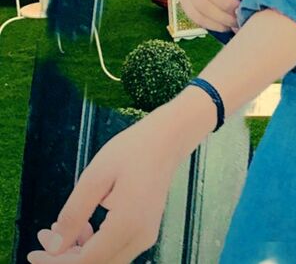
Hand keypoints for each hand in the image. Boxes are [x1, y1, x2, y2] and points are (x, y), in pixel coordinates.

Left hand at [27, 108, 181, 263]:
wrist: (167, 138)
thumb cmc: (132, 150)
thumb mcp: (96, 176)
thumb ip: (74, 214)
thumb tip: (54, 247)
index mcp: (127, 224)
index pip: (85, 262)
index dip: (55, 263)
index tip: (33, 253)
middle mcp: (140, 238)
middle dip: (65, 259)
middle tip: (44, 238)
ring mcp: (145, 236)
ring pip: (105, 261)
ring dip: (79, 254)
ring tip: (61, 229)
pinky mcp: (145, 231)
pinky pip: (115, 251)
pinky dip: (95, 246)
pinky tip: (86, 226)